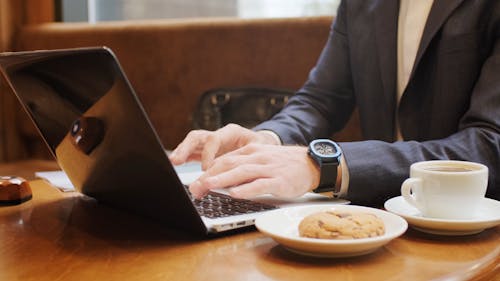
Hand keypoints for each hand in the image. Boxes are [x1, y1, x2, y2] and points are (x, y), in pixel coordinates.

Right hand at [169, 123, 279, 169]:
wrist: (265, 146)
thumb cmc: (263, 148)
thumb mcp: (260, 152)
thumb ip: (248, 160)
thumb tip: (239, 176)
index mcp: (231, 132)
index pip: (214, 139)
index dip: (208, 154)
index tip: (207, 169)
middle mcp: (219, 136)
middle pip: (198, 137)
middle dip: (186, 148)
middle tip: (177, 160)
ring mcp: (211, 143)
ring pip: (192, 143)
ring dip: (181, 152)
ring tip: (173, 162)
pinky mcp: (207, 152)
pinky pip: (192, 152)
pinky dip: (184, 158)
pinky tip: (176, 165)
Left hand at [188, 143, 319, 198]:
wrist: (312, 164)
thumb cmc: (284, 164)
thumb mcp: (261, 158)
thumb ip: (243, 166)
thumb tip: (221, 178)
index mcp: (251, 151)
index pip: (224, 160)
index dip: (207, 171)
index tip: (194, 183)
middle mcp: (257, 157)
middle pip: (229, 164)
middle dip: (209, 176)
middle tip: (195, 188)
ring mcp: (268, 169)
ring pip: (242, 172)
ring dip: (223, 180)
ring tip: (208, 186)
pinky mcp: (279, 181)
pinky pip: (261, 184)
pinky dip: (247, 189)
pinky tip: (236, 194)